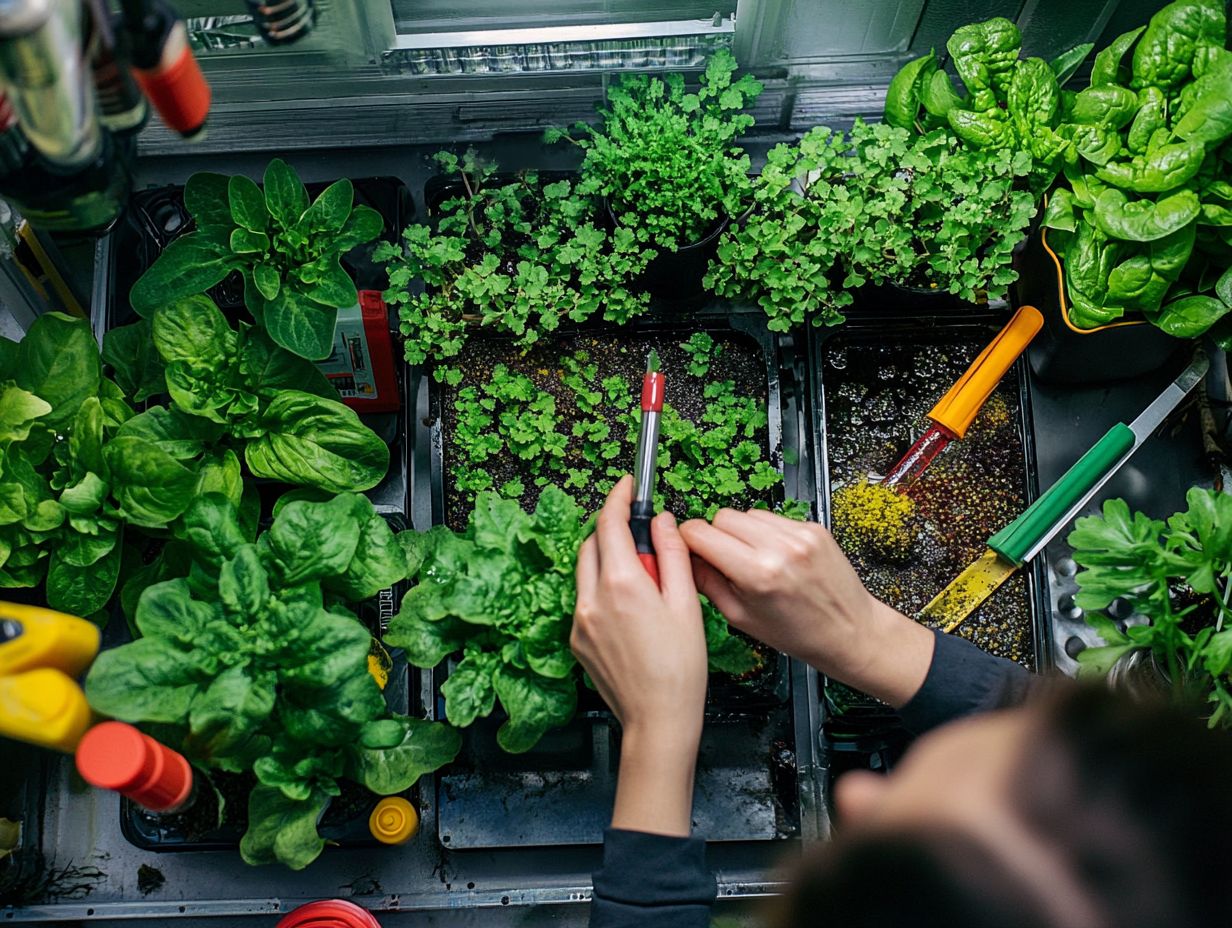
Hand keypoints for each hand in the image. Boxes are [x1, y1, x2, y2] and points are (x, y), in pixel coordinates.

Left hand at [572, 476, 707, 835]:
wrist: (658, 720)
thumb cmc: (680, 667)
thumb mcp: (685, 603)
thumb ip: (671, 555)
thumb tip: (662, 521)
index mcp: (622, 583)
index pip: (609, 523)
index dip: (616, 498)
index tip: (626, 486)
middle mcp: (591, 598)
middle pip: (592, 544)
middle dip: (612, 530)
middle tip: (643, 536)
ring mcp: (579, 621)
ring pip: (585, 572)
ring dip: (606, 560)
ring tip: (642, 578)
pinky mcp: (576, 641)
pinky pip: (584, 600)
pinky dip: (601, 590)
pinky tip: (630, 609)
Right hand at [679, 509, 933, 707]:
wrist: (849, 631)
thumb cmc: (797, 634)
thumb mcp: (740, 618)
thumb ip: (706, 583)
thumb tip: (684, 558)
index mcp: (757, 574)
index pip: (702, 533)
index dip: (688, 539)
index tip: (688, 547)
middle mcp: (780, 547)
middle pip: (723, 517)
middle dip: (716, 535)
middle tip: (723, 560)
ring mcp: (800, 534)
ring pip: (747, 514)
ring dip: (741, 532)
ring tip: (753, 560)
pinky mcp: (813, 527)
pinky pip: (773, 518)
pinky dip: (766, 532)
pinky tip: (774, 556)